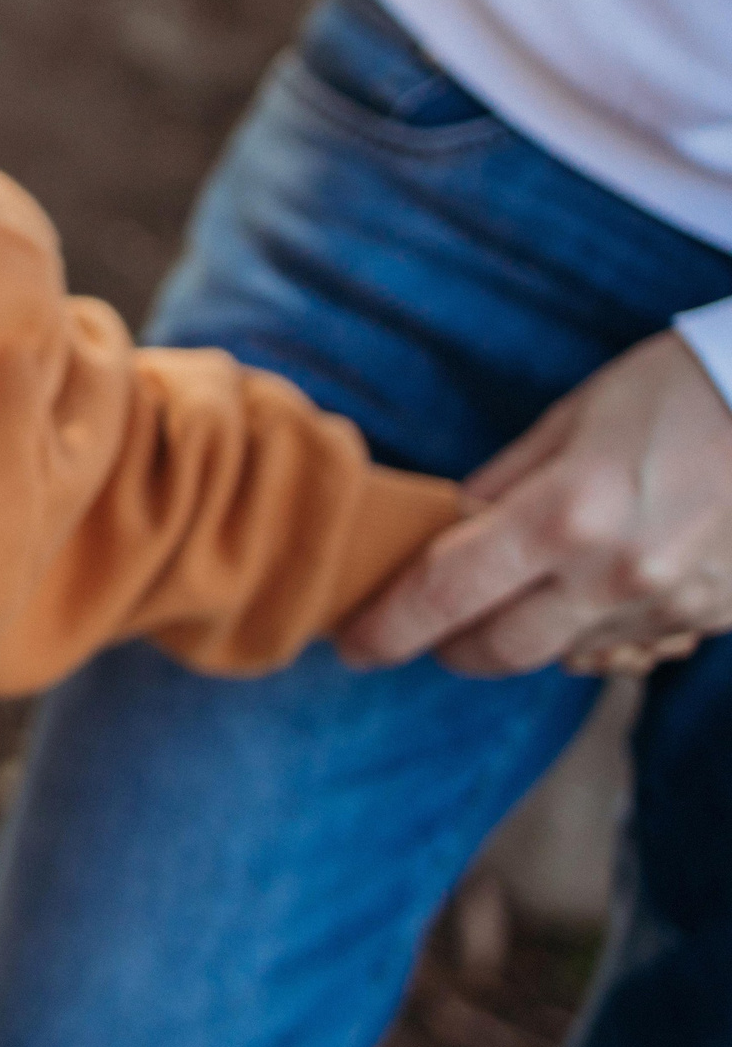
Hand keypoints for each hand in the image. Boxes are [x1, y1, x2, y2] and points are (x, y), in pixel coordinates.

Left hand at [339, 333, 731, 675]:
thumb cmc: (677, 391)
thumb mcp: (569, 420)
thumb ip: (501, 485)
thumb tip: (446, 528)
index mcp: (564, 515)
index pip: (444, 594)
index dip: (387, 628)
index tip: (352, 645)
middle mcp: (614, 576)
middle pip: (497, 651)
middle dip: (449, 646)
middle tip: (426, 625)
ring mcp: (668, 606)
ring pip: (564, 655)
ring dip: (525, 635)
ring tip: (518, 589)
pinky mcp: (711, 620)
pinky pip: (626, 646)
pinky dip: (591, 628)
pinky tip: (592, 584)